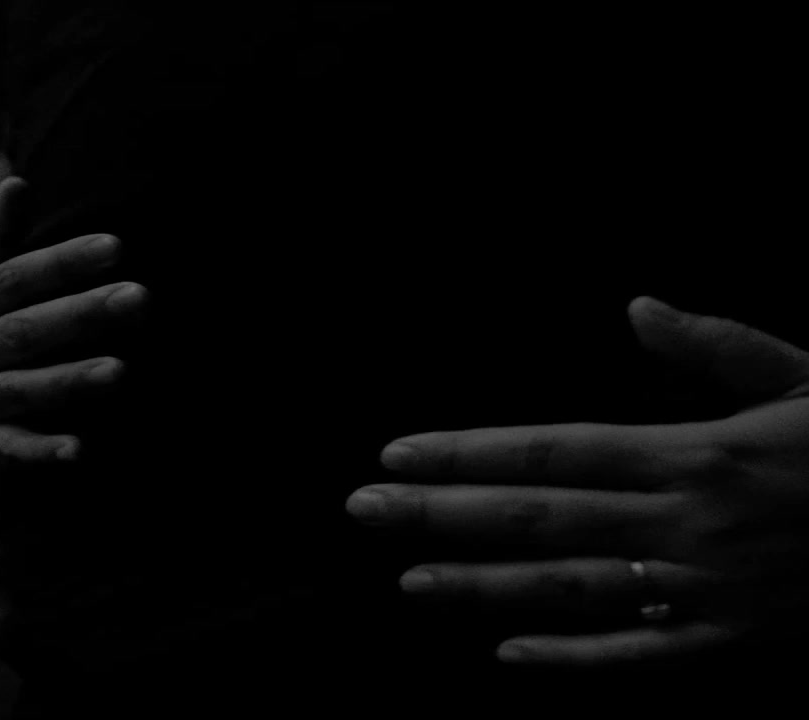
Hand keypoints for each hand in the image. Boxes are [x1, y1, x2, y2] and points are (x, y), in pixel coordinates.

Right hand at [0, 177, 146, 461]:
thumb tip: (17, 180)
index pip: (17, 278)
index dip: (63, 261)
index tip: (115, 245)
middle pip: (27, 330)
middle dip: (82, 314)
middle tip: (140, 298)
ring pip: (23, 387)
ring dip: (70, 379)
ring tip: (121, 370)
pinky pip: (14, 445)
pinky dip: (42, 450)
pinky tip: (79, 450)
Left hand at [347, 297, 808, 665]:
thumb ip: (718, 346)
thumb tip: (636, 306)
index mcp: (697, 451)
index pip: (552, 449)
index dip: (467, 452)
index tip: (397, 451)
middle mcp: (686, 521)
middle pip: (537, 518)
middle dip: (440, 514)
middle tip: (362, 508)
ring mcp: (707, 588)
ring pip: (569, 589)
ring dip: (481, 585)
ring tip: (407, 580)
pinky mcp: (738, 639)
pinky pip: (641, 656)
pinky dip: (573, 661)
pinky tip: (508, 656)